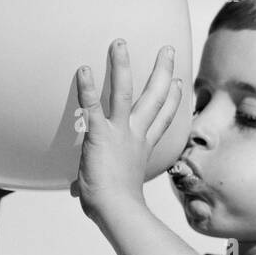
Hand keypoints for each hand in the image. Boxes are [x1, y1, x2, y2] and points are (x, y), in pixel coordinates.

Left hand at [69, 41, 183, 217]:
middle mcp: (135, 136)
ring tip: (119, 43)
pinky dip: (87, 87)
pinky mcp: (100, 134)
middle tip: (167, 50)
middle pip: (153, 98)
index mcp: (141, 149)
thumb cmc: (114, 208)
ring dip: (121, 66)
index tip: (180, 84)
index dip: (172, 101)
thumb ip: (89, 185)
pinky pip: (92, 106)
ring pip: (123, 91)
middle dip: (161, 72)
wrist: (118, 211)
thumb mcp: (106, 192)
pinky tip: (83, 68)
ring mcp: (119, 132)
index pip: (161, 120)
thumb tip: (75, 192)